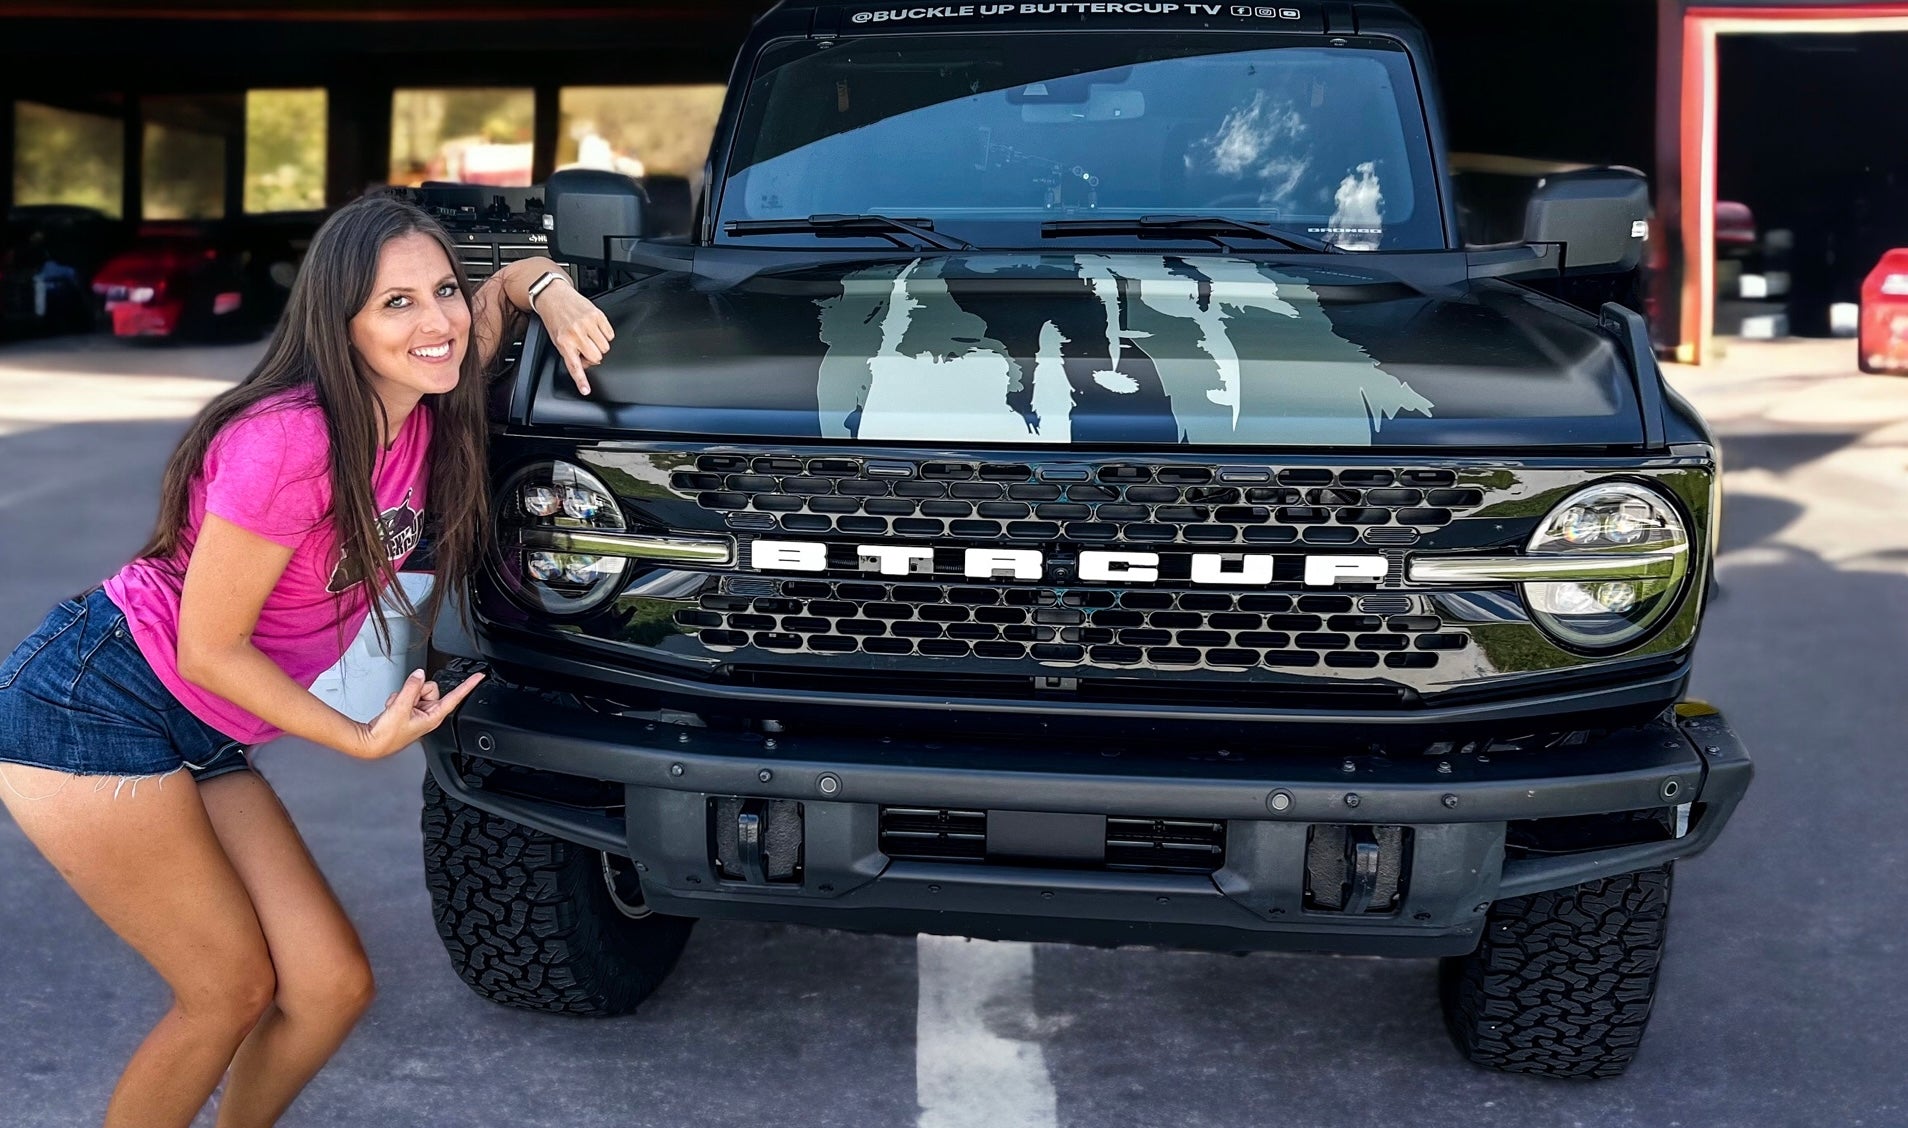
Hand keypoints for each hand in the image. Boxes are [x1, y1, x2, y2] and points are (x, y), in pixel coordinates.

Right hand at [352, 668, 484, 759]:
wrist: (372, 743)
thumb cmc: (388, 735)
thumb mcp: (400, 707)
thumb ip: (411, 688)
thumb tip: (419, 674)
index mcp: (434, 716)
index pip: (455, 697)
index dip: (468, 686)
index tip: (480, 677)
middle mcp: (429, 713)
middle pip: (431, 687)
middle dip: (417, 690)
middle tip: (405, 701)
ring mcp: (419, 712)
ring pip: (418, 689)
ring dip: (405, 694)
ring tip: (397, 707)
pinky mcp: (409, 710)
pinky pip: (407, 694)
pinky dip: (398, 698)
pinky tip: (393, 708)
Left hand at [535, 281, 613, 395]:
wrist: (554, 295)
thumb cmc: (554, 318)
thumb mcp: (557, 339)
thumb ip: (571, 353)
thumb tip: (587, 364)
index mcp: (564, 342)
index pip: (574, 366)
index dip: (581, 380)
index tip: (586, 390)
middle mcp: (576, 333)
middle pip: (596, 357)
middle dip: (593, 356)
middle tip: (585, 348)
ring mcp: (588, 324)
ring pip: (605, 347)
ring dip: (599, 345)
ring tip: (589, 336)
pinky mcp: (598, 315)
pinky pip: (610, 334)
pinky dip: (605, 334)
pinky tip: (594, 328)